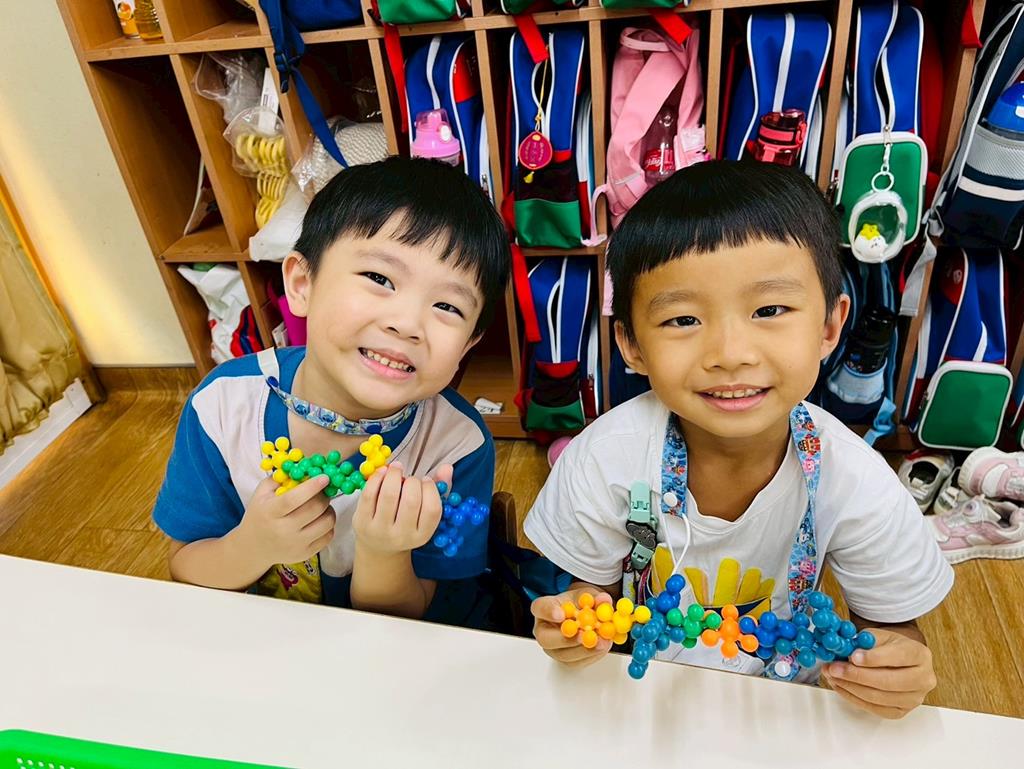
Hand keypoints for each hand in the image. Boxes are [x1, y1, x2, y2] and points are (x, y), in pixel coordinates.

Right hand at [236, 475, 335, 565]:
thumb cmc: (260, 514)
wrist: (253, 548)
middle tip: (323, 491)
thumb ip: (281, 478)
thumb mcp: (262, 493)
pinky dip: (329, 525)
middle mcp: (283, 531)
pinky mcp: (305, 554)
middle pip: (314, 509)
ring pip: (326, 523)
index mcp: (270, 512)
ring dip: (329, 509)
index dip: (311, 487)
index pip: (293, 499)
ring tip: (321, 505)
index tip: (325, 477)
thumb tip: (305, 466)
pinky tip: (319, 520)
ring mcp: (295, 545)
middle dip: (323, 495)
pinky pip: (328, 536)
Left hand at [352, 462, 447, 554]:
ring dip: (394, 474)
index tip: (426, 480)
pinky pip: (369, 494)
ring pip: (389, 494)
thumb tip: (447, 467)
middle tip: (410, 478)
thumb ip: (439, 489)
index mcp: (422, 535)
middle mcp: (401, 536)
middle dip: (412, 481)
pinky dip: (377, 477)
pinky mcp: (362, 522)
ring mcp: (380, 530)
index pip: (432, 510)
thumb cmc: (407, 523)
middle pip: (411, 501)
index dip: (431, 489)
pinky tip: (383, 472)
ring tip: (397, 468)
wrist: (378, 547)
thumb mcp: (424, 514)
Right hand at [531, 586, 614, 666]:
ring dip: (585, 649)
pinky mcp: (565, 660)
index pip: (540, 608)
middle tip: (584, 635)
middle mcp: (543, 630)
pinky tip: (602, 646)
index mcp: (544, 607)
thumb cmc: (579, 604)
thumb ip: (595, 596)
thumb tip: (603, 600)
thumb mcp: (588, 595)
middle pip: (546, 638)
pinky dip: (592, 656)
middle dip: (567, 639)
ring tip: (602, 641)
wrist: (584, 616)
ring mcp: (552, 648)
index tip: (561, 614)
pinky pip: (577, 663)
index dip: (549, 612)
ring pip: (563, 655)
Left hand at [821, 629, 936, 718]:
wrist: (897, 659)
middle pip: (888, 681)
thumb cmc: (888, 646)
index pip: (899, 657)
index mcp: (920, 654)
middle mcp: (923, 679)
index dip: (874, 658)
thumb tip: (843, 649)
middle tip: (835, 668)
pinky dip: (853, 698)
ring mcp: (914, 698)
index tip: (853, 656)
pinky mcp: (901, 711)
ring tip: (832, 675)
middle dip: (857, 675)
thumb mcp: (878, 635)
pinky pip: (875, 709)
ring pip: (879, 697)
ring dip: (850, 687)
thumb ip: (864, 641)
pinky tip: (841, 686)